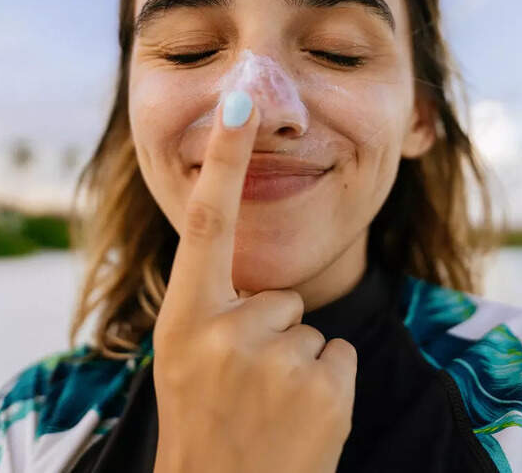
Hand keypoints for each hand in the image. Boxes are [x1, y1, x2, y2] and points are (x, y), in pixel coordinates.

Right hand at [151, 90, 356, 472]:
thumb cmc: (204, 423)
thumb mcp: (182, 359)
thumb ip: (210, 305)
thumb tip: (244, 260)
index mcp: (184, 317)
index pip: (206, 223)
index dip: (223, 158)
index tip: (239, 99)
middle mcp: (224, 331)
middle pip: (281, 295)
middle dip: (273, 334)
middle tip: (246, 388)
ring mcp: (276, 360)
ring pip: (311, 328)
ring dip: (298, 364)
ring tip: (268, 408)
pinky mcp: (324, 385)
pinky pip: (338, 355)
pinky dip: (327, 385)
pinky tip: (298, 419)